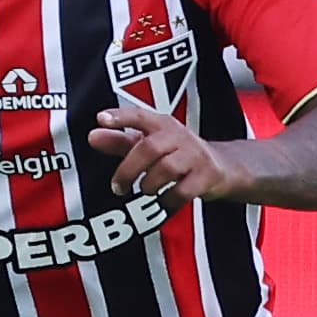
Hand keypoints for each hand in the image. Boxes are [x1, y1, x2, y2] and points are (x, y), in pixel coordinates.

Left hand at [88, 102, 244, 206]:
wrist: (223, 167)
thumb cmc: (178, 154)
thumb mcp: (150, 144)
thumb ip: (120, 141)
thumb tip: (92, 136)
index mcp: (162, 124)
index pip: (139, 115)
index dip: (120, 117)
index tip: (100, 119)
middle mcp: (179, 136)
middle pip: (148, 148)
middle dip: (128, 169)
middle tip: (117, 187)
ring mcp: (195, 155)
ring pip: (166, 168)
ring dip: (149, 184)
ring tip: (145, 190)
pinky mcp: (207, 176)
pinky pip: (183, 191)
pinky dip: (168, 200)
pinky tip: (163, 201)